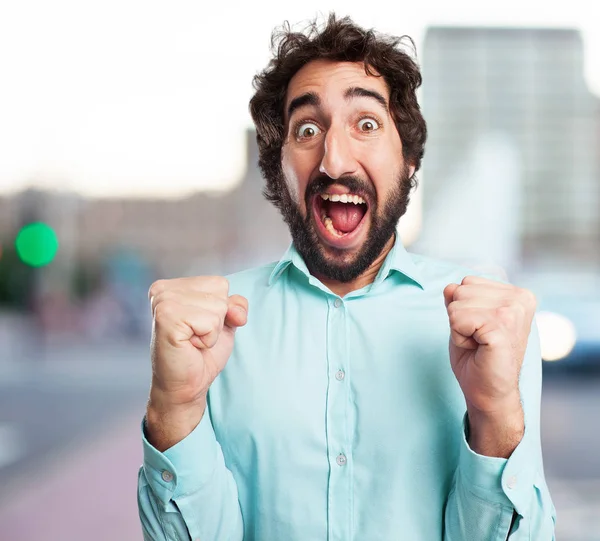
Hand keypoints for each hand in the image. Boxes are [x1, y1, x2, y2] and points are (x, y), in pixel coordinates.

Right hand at [146, 276, 247, 449]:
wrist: (185, 387)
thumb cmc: (201, 354)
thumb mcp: (224, 323)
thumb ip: (234, 306)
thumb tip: (237, 312)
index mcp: (173, 286)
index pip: (220, 283)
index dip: (221, 309)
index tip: (200, 327)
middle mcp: (164, 290)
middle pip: (220, 291)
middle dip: (217, 319)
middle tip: (195, 337)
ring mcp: (163, 302)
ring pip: (217, 306)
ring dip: (212, 330)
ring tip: (192, 341)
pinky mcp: (166, 318)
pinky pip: (210, 321)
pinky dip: (208, 338)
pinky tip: (190, 345)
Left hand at [443, 276, 535, 455]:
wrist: (489, 393)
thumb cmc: (478, 358)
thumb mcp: (465, 321)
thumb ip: (459, 300)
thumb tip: (450, 286)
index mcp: (517, 294)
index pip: (467, 281)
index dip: (462, 308)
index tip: (478, 330)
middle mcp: (519, 298)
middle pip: (460, 289)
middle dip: (458, 317)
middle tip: (476, 339)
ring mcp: (512, 312)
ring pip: (456, 302)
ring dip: (458, 327)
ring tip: (477, 343)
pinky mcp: (501, 327)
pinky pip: (457, 318)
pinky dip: (458, 336)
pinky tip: (477, 348)